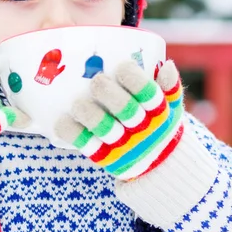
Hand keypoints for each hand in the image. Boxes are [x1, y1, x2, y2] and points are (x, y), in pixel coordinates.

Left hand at [54, 60, 183, 179]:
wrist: (160, 167)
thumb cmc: (159, 126)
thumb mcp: (171, 108)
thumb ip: (169, 87)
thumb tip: (167, 64)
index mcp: (159, 113)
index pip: (149, 95)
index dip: (135, 79)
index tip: (122, 66)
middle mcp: (142, 130)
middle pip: (126, 110)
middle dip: (108, 93)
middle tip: (96, 81)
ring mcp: (123, 146)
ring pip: (105, 129)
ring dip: (89, 114)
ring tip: (76, 103)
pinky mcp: (105, 158)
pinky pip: (86, 145)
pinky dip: (72, 132)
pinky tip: (61, 121)